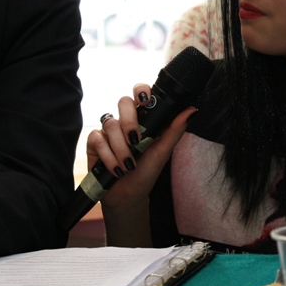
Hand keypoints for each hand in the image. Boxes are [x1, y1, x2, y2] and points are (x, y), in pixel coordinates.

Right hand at [86, 83, 195, 208]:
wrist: (128, 195)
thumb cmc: (146, 172)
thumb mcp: (163, 152)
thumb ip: (175, 130)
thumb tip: (191, 110)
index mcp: (144, 119)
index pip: (141, 94)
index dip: (141, 91)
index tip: (145, 101)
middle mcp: (125, 121)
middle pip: (123, 102)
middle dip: (130, 122)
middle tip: (136, 141)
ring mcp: (109, 130)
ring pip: (111, 123)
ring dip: (121, 148)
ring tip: (128, 165)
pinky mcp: (94, 142)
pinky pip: (97, 138)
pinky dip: (108, 156)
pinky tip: (115, 169)